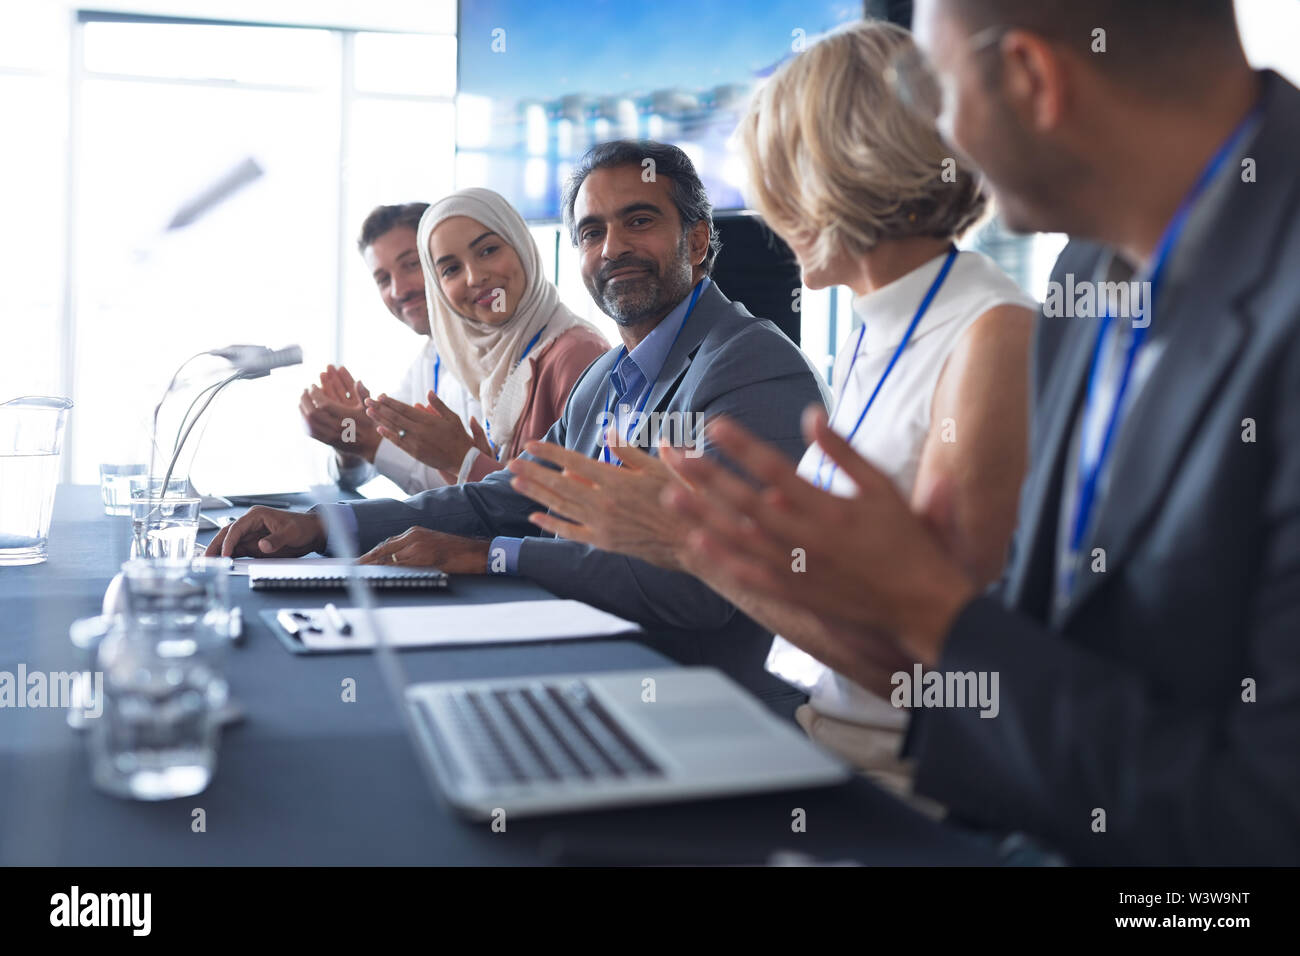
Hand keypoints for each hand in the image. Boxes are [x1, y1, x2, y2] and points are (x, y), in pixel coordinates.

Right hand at [204, 506, 325, 557]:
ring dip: (220, 551)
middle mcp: (251, 523)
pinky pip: (238, 550)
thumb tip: (262, 545)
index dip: (229, 541)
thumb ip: (277, 539)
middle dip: (216, 545)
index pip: (237, 528)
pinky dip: (230, 556)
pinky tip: (222, 563)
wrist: (311, 532)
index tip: (225, 553)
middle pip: (228, 533)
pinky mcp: (254, 545)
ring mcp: (251, 534)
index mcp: (257, 515)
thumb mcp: (291, 533)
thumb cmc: (302, 527)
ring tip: (209, 562)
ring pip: (230, 542)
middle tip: (206, 558)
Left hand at [299, 368, 379, 462]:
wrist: (369, 445)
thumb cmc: (369, 424)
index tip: (313, 385)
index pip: (324, 404)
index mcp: (346, 419)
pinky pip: (309, 430)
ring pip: (309, 422)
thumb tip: (358, 381)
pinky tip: (303, 411)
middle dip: (306, 399)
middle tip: (305, 390)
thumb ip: (362, 394)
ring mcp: (329, 436)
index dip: (315, 393)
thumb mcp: (367, 408)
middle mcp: (336, 428)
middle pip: (313, 413)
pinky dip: (303, 419)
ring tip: (302, 398)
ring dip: (302, 408)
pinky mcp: (325, 441)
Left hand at [357, 527, 489, 573]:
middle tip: (352, 569)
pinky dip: (388, 572)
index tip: (358, 561)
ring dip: (374, 567)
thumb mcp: (431, 545)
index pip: (386, 544)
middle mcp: (413, 536)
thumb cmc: (456, 552)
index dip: (371, 554)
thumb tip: (395, 562)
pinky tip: (380, 578)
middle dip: (367, 560)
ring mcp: (418, 546)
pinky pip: (401, 566)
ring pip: (389, 558)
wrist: (477, 553)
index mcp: (414, 532)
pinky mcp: (423, 558)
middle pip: (383, 549)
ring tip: (360, 575)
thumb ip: (414, 550)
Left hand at [365, 391, 475, 472]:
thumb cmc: (459, 437)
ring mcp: (416, 442)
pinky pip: (398, 442)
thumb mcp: (453, 418)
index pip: (405, 409)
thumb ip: (439, 405)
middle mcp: (419, 430)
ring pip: (394, 428)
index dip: (391, 402)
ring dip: (380, 419)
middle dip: (380, 408)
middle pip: (395, 417)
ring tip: (368, 411)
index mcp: (428, 420)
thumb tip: (429, 392)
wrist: (462, 460)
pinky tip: (379, 428)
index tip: (380, 396)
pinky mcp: (415, 453)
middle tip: (368, 400)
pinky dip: (388, 435)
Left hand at [508, 426, 693, 569]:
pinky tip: (536, 516)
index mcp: (616, 480)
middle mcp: (603, 503)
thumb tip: (609, 432)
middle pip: (560, 485)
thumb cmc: (680, 499)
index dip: (551, 452)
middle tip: (511, 464)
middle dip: (533, 473)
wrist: (691, 541)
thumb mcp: (659, 469)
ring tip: (516, 483)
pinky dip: (552, 523)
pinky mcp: (604, 542)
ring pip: (561, 507)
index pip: (574, 462)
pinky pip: (571, 532)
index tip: (532, 444)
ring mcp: (601, 524)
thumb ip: (630, 452)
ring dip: (536, 494)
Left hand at [660, 407, 975, 664]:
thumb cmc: (905, 541)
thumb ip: (843, 451)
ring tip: (673, 496)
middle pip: (748, 503)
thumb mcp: (882, 487)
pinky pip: (752, 576)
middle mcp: (808, 538)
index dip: (743, 446)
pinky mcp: (797, 594)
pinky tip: (699, 543)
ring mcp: (799, 569)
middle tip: (678, 457)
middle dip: (710, 478)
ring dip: (704, 517)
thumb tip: (811, 414)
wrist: (922, 604)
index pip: (776, 469)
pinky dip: (724, 560)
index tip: (715, 425)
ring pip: (741, 540)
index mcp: (830, 508)